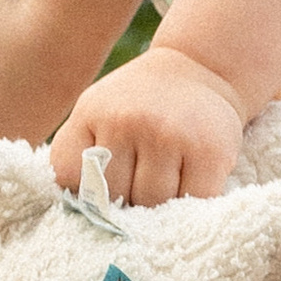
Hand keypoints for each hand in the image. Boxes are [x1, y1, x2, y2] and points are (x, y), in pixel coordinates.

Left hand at [49, 47, 245, 206]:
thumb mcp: (98, 111)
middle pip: (115, 197)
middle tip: (140, 185)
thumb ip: (80, 154)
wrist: (199, 68)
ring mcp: (170, 136)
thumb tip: (84, 212)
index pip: (69, 177)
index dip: (84, 193)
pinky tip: (190, 183)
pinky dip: (191, 203)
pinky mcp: (210, 152)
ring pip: (152, 203)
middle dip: (125, 201)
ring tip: (166, 182)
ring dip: (159, 205)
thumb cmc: (141, 104)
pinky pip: (192, 201)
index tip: (102, 190)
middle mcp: (128, 121)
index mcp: (92, 112)